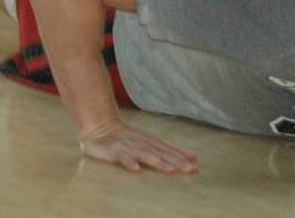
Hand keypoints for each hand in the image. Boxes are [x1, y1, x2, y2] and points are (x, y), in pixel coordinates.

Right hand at [80, 120, 197, 173]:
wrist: (100, 126)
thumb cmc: (127, 137)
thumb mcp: (150, 142)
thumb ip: (169, 149)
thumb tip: (194, 155)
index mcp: (151, 141)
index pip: (169, 149)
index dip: (182, 156)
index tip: (195, 164)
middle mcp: (142, 143)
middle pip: (161, 153)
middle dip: (176, 160)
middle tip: (190, 169)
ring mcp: (128, 146)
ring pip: (145, 155)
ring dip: (158, 161)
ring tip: (170, 169)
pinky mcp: (113, 151)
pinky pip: (122, 157)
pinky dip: (129, 162)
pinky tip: (136, 169)